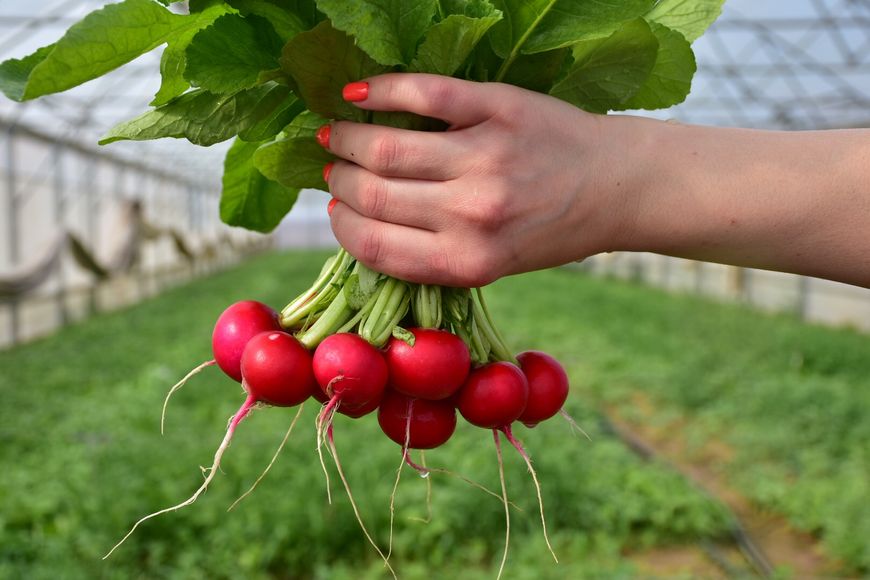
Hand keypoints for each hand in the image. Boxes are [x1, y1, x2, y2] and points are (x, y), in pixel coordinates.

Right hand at [322, 73, 628, 286]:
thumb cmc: (551, 230)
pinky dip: (382, 90)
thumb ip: (431, 253)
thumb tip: (360, 222)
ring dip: (349, 137)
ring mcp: (486, 157)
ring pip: (387, 146)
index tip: (337, 210)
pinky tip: (358, 92)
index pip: (374, 246)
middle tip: (335, 169)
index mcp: (468, 261)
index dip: (342, 227)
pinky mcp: (500, 108)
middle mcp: (473, 214)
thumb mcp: (492, 263)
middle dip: (340, 181)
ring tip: (338, 133)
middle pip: (373, 193)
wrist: (617, 187)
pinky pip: (425, 94)